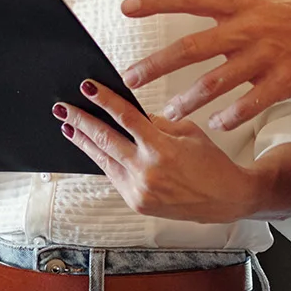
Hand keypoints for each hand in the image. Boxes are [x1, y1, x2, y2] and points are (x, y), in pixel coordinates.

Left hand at [54, 80, 257, 222]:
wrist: (226, 199)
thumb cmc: (212, 164)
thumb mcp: (188, 132)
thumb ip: (156, 123)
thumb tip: (129, 113)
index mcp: (162, 149)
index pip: (126, 117)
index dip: (104, 100)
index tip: (88, 87)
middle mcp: (148, 171)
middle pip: (105, 139)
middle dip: (81, 121)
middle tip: (64, 108)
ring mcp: (140, 190)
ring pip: (103, 160)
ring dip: (83, 142)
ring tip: (68, 127)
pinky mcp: (137, 203)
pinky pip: (114, 176)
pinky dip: (102, 161)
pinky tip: (91, 149)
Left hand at [120, 0, 290, 130]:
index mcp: (243, 2)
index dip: (156, 3)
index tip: (126, 9)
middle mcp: (250, 27)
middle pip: (192, 47)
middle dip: (157, 64)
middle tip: (131, 79)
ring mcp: (267, 56)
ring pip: (217, 81)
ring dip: (188, 100)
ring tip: (167, 115)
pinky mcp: (285, 81)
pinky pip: (251, 103)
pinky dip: (232, 117)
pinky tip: (217, 127)